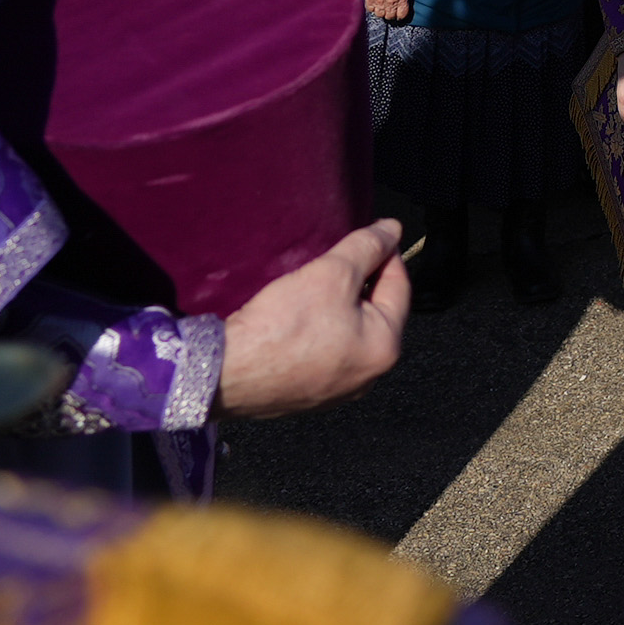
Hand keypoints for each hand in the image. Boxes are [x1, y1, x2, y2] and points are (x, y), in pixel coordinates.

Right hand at [217, 219, 407, 417]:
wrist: (223, 374)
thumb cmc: (285, 324)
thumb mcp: (332, 272)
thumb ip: (367, 247)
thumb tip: (393, 229)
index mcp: (385, 348)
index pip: (400, 287)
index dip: (387, 253)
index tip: (374, 233)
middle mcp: (368, 377)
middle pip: (375, 312)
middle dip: (361, 280)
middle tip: (340, 256)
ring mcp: (336, 390)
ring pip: (347, 332)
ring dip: (338, 305)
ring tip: (317, 282)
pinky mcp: (305, 395)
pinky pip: (322, 352)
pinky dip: (317, 330)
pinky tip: (298, 315)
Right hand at [361, 0, 410, 24]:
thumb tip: (401, 4)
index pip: (402, 15)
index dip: (400, 15)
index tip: (399, 14)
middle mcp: (391, 2)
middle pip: (390, 17)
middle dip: (390, 13)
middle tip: (389, 9)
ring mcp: (379, 1)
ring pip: (380, 14)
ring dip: (381, 11)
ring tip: (381, 6)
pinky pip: (370, 9)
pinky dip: (372, 7)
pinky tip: (374, 2)